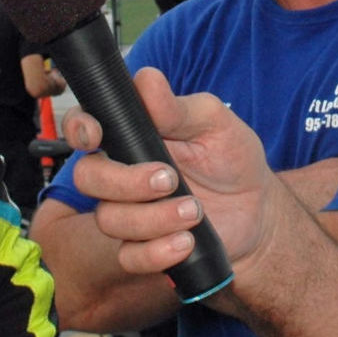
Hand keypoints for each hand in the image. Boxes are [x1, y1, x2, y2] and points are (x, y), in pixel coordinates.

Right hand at [64, 66, 279, 278]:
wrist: (258, 213)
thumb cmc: (232, 160)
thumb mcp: (215, 124)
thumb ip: (177, 107)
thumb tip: (147, 80)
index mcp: (130, 135)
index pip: (84, 127)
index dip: (79, 129)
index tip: (96, 136)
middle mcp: (120, 173)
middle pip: (88, 177)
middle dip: (125, 181)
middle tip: (170, 178)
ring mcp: (128, 212)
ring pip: (109, 219)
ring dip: (153, 217)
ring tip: (194, 211)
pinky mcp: (142, 248)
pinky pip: (130, 256)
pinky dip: (157, 251)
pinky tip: (186, 242)